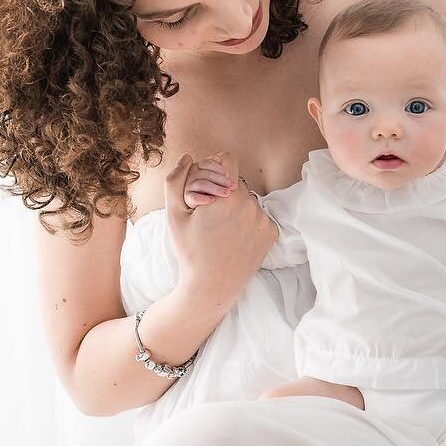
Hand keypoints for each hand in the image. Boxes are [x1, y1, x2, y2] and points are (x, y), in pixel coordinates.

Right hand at [163, 150, 274, 302]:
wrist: (212, 288)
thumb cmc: (189, 251)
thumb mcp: (174, 216)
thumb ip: (176, 180)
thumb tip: (188, 157)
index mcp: (227, 196)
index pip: (227, 159)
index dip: (213, 170)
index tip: (206, 188)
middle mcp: (250, 204)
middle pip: (236, 181)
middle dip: (223, 191)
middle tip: (208, 216)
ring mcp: (263, 219)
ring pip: (248, 199)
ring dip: (236, 207)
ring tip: (221, 231)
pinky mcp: (271, 233)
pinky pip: (258, 216)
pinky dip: (247, 223)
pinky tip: (234, 240)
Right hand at [182, 152, 235, 209]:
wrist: (205, 207)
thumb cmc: (212, 190)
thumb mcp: (216, 177)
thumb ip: (217, 167)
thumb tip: (219, 158)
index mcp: (197, 167)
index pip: (206, 163)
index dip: (217, 168)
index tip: (228, 174)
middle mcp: (191, 175)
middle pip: (205, 174)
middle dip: (220, 179)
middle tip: (231, 186)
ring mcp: (188, 187)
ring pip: (201, 184)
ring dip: (216, 188)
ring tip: (227, 193)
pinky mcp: (187, 199)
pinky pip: (193, 197)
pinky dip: (203, 198)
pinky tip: (212, 200)